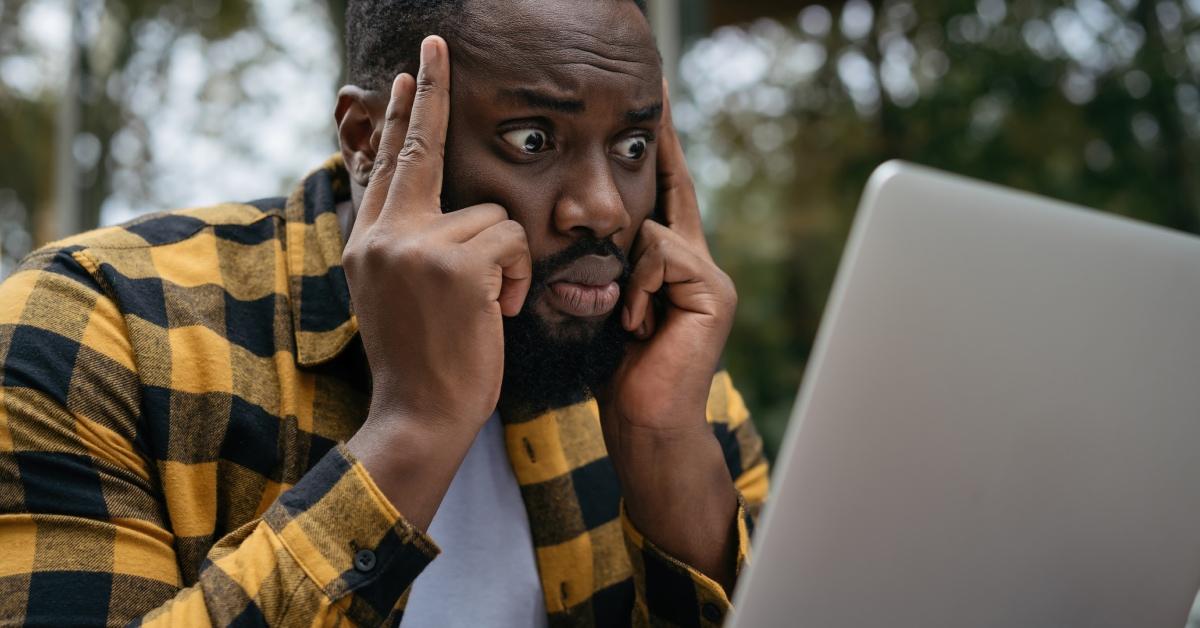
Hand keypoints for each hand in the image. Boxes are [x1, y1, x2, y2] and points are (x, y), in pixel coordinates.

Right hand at [342, 36, 530, 528]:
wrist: (421, 416)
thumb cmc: (424, 361)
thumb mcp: (397, 295)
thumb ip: (405, 244)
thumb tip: (417, 197)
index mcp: (369, 242)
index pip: (387, 165)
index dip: (397, 119)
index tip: (405, 78)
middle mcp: (383, 235)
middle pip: (418, 148)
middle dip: (430, 92)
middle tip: (437, 45)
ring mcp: (415, 247)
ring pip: (495, 215)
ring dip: (510, 260)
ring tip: (492, 305)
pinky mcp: (454, 265)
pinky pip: (512, 241)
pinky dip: (520, 277)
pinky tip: (501, 310)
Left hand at [598, 80, 736, 441]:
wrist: (645, 425)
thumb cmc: (617, 374)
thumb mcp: (608, 308)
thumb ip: (613, 267)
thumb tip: (596, 232)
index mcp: (673, 268)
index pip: (666, 197)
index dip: (661, 153)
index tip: (656, 107)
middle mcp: (699, 264)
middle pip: (677, 190)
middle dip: (664, 144)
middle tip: (656, 85)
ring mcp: (711, 279)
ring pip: (656, 230)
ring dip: (628, 274)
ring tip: (630, 321)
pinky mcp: (713, 293)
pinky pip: (662, 255)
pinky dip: (640, 288)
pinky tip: (639, 324)